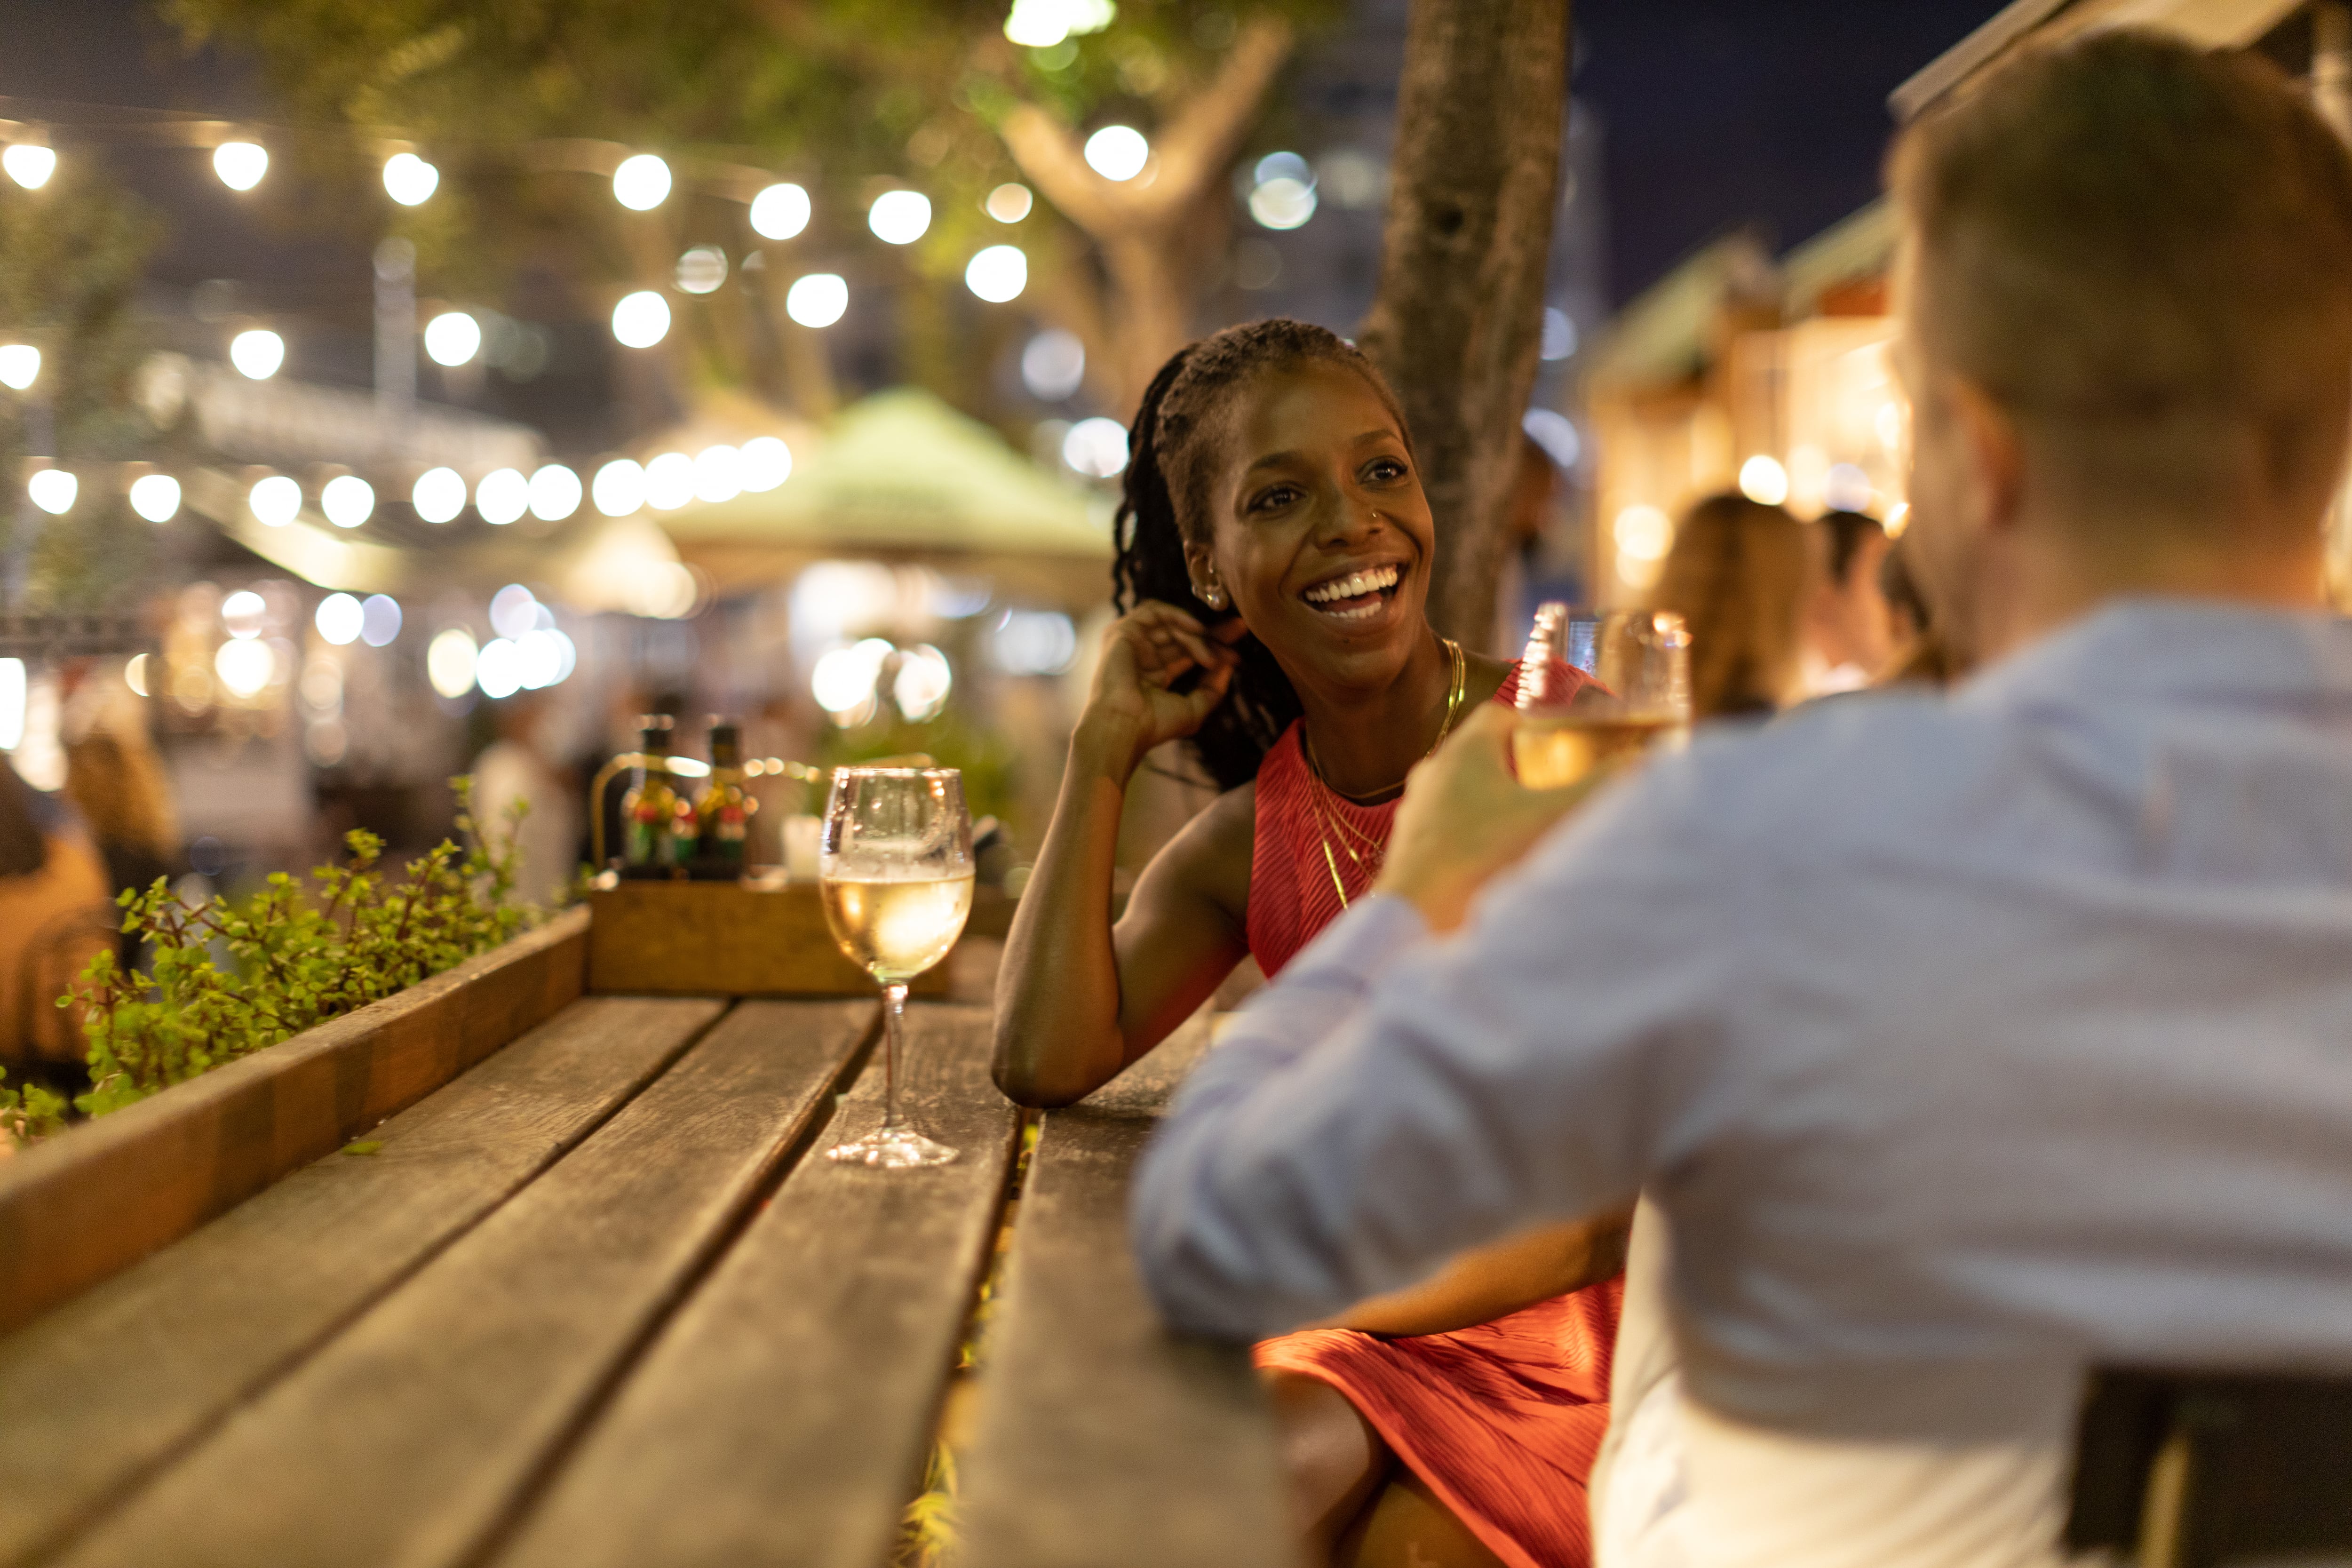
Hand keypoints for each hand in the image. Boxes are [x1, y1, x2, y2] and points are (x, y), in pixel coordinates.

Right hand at [1075, 602, 1247, 778]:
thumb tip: (1228, 665)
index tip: (1236, 651)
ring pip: (1171, 623)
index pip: (1187, 652)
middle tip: (1237, 632)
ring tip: (1213, 646)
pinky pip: (1154, 611)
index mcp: (1154, 674)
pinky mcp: (1123, 631)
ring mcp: (1132, 642)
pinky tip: (1196, 629)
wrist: (1125, 726)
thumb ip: (1213, 688)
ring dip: (1196, 631)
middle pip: (1182, 634)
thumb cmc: (1154, 725)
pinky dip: (1177, 615)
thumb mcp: (1194, 709)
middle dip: (1212, 634)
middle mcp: (1142, 656)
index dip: (1212, 648)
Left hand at [1374, 704, 1608, 931]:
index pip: (1499, 715)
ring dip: (1497, 808)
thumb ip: (1600, 787)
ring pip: (1464, 797)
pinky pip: (1449, 833)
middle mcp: (1431, 775)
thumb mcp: (1552, 818)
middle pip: (1484, 757)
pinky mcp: (1409, 853)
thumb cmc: (1481, 860)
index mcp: (1462, 751)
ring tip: (1532, 831)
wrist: (1417, 923)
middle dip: (1521, 769)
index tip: (1563, 744)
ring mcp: (1415, 815)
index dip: (1535, 724)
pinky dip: (1475, 841)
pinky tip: (1499, 867)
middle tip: (1556, 790)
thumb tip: (1644, 763)